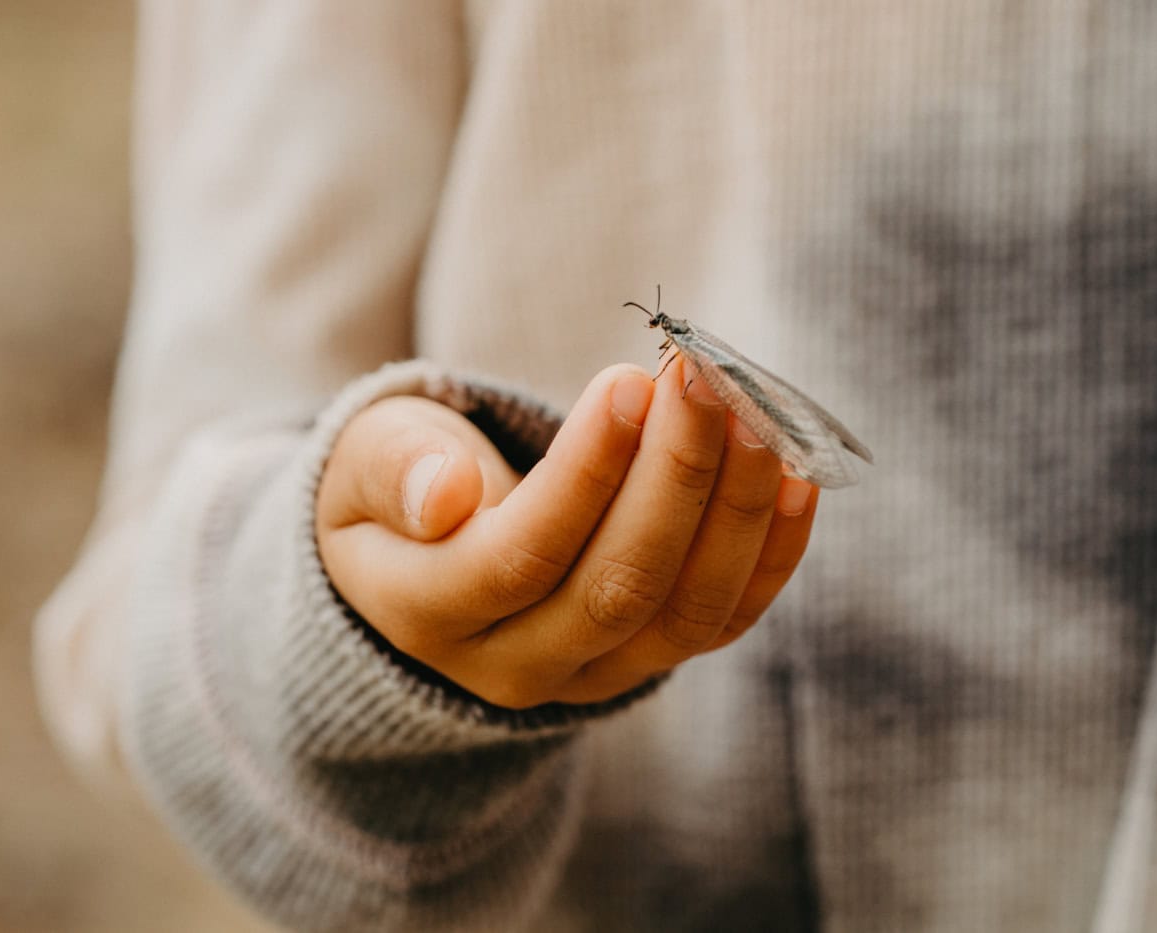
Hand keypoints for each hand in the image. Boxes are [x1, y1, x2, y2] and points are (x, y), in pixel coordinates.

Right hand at [315, 357, 818, 707]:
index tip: (628, 382)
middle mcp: (509, 666)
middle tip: (699, 378)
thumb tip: (449, 495)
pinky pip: (720, 623)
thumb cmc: (391, 488)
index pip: (518, 559)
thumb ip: (396, 472)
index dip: (585, 476)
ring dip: (732, 512)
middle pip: (615, 592)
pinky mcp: (644, 661)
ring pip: (680, 615)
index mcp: (426, 613)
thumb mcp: (362, 463)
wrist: (419, 562)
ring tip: (752, 413)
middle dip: (673, 477)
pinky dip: (768, 555)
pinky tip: (794, 477)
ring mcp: (587, 675)